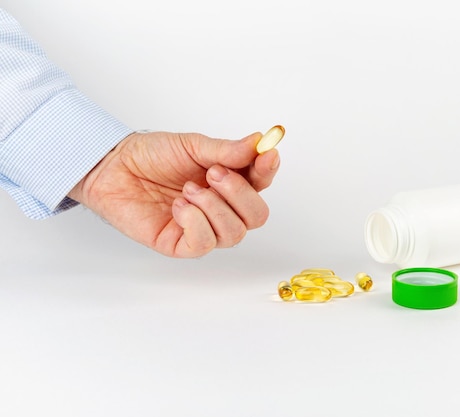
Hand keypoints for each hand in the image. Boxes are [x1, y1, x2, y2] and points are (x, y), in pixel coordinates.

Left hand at [68, 130, 279, 257]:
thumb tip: (259, 142)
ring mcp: (203, 228)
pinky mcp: (180, 244)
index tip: (267, 154)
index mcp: (229, 182)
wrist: (113, 166)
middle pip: (256, 216)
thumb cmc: (152, 155)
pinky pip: (204, 244)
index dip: (268, 171)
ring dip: (214, 207)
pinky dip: (195, 222)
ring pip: (234, 233)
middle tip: (213, 173)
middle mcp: (221, 208)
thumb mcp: (193, 146)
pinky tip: (179, 206)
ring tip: (188, 189)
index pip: (261, 183)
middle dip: (240, 194)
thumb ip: (226, 150)